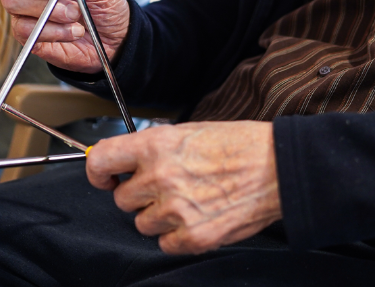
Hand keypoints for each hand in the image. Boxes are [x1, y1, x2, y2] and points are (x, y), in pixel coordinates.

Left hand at [86, 121, 281, 254]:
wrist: (277, 167)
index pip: (101, 160)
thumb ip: (155, 147)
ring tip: (188, 199)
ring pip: (142, 223)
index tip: (104, 176)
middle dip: (139, 195)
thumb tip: (130, 160)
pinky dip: (178, 235)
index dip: (98, 171)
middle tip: (165, 185)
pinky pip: (165, 244)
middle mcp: (160, 177)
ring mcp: (176, 210)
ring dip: (158, 216)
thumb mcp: (190, 130)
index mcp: (157, 145)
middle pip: (122, 199)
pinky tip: (197, 216)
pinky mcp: (193, 237)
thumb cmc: (239, 144)